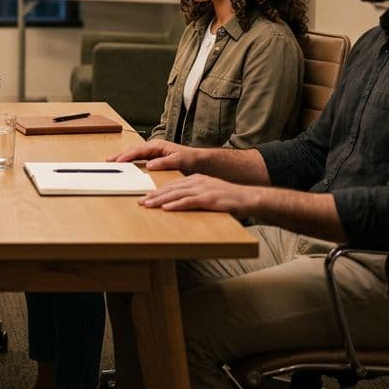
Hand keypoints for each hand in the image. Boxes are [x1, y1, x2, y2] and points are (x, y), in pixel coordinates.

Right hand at [110, 138, 198, 170]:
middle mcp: (154, 147)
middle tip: (108, 161)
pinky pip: (139, 158)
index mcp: (158, 145)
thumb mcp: (179, 160)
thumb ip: (164, 162)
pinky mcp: (154, 157)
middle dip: (120, 155)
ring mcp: (153, 151)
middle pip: (133, 150)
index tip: (118, 161)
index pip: (139, 151)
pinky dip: (130, 161)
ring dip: (124, 157)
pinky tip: (125, 165)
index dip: (127, 156)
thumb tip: (149, 165)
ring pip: (135, 153)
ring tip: (112, 162)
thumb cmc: (191, 158)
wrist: (200, 160)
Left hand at [138, 173, 259, 215]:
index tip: (145, 197)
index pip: (172, 185)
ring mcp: (203, 189)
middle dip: (154, 195)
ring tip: (147, 205)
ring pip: (176, 194)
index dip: (157, 191)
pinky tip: (166, 208)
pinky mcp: (209, 199)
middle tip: (140, 201)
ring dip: (160, 200)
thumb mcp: (209, 193)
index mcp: (196, 179)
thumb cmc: (229, 199)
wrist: (248, 198)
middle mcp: (197, 182)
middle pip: (171, 189)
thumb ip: (194, 196)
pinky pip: (189, 202)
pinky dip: (176, 205)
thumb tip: (179, 203)